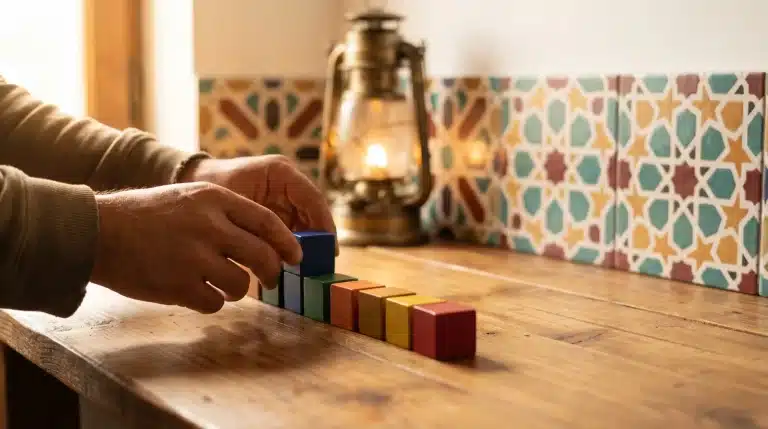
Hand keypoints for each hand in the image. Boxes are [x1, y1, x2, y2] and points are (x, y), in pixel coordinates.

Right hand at [91, 182, 302, 312]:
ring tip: (224, 287)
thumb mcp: (188, 197)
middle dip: (273, 272)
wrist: (98, 231)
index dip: (287, 242)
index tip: (296, 256)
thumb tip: (264, 239)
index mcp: (214, 199)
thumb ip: (224, 214)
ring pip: (242, 284)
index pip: (267, 222)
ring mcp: (195, 257)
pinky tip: (197, 294)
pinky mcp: (179, 285)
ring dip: (238, 290)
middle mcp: (210, 225)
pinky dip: (211, 302)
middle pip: (262, 256)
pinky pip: (215, 303)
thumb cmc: (145, 215)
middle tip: (272, 279)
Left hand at [178, 155, 337, 254]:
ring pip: (305, 224)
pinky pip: (291, 229)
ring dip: (306, 245)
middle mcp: (287, 183)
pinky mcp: (275, 210)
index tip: (329, 249)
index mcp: (280, 172)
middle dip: (318, 239)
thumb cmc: (211, 187)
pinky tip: (291, 265)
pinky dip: (291, 246)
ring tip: (309, 269)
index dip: (324, 225)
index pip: (312, 199)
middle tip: (321, 265)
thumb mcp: (236, 205)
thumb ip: (261, 226)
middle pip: (312, 213)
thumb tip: (286, 253)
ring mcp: (282, 197)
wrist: (192, 181)